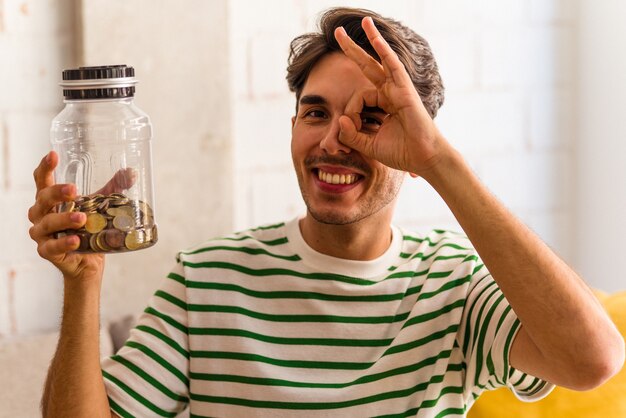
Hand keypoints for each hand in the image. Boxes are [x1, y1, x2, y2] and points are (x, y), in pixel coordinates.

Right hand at [28, 151, 104, 281]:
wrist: (88, 262)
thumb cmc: (88, 228)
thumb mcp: (100, 205)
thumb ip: (113, 188)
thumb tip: (132, 172)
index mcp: (49, 200)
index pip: (42, 180)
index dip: (45, 167)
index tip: (53, 154)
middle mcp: (41, 214)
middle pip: (42, 199)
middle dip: (56, 193)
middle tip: (74, 190)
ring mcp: (41, 234)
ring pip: (47, 223)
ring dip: (64, 219)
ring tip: (82, 218)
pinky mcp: (47, 252)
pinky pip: (52, 247)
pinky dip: (63, 243)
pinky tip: (75, 240)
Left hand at [334, 17, 447, 175]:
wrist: (423, 159)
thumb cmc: (401, 152)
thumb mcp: (368, 145)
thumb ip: (351, 134)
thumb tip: (340, 118)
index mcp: (382, 105)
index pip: (357, 98)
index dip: (349, 111)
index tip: (349, 127)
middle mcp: (389, 93)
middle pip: (367, 65)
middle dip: (352, 49)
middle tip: (337, 32)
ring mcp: (398, 89)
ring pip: (380, 60)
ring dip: (371, 38)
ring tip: (361, 21)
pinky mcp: (405, 90)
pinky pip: (393, 66)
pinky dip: (384, 51)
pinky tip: (374, 37)